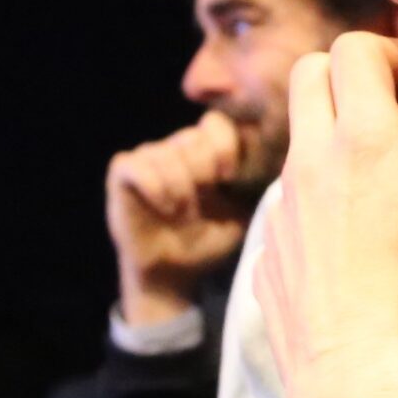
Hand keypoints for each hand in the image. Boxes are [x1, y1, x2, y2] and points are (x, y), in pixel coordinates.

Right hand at [106, 111, 252, 324]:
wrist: (171, 273)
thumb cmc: (206, 243)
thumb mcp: (240, 217)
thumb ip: (252, 190)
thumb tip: (273, 167)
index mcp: (207, 153)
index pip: (216, 124)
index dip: (224, 145)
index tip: (227, 176)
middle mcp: (178, 148)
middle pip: (193, 138)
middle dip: (201, 172)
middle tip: (199, 203)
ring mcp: (149, 157)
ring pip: (165, 153)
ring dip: (178, 187)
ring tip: (180, 213)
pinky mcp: (123, 173)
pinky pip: (136, 165)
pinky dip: (153, 186)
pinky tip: (163, 206)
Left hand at [257, 33, 397, 397]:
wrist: (359, 380)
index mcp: (364, 139)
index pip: (354, 50)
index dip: (391, 52)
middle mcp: (310, 159)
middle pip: (310, 73)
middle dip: (351, 74)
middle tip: (394, 108)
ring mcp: (282, 202)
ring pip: (299, 136)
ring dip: (335, 134)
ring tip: (383, 182)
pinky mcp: (269, 244)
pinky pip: (292, 195)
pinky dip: (321, 191)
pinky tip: (356, 239)